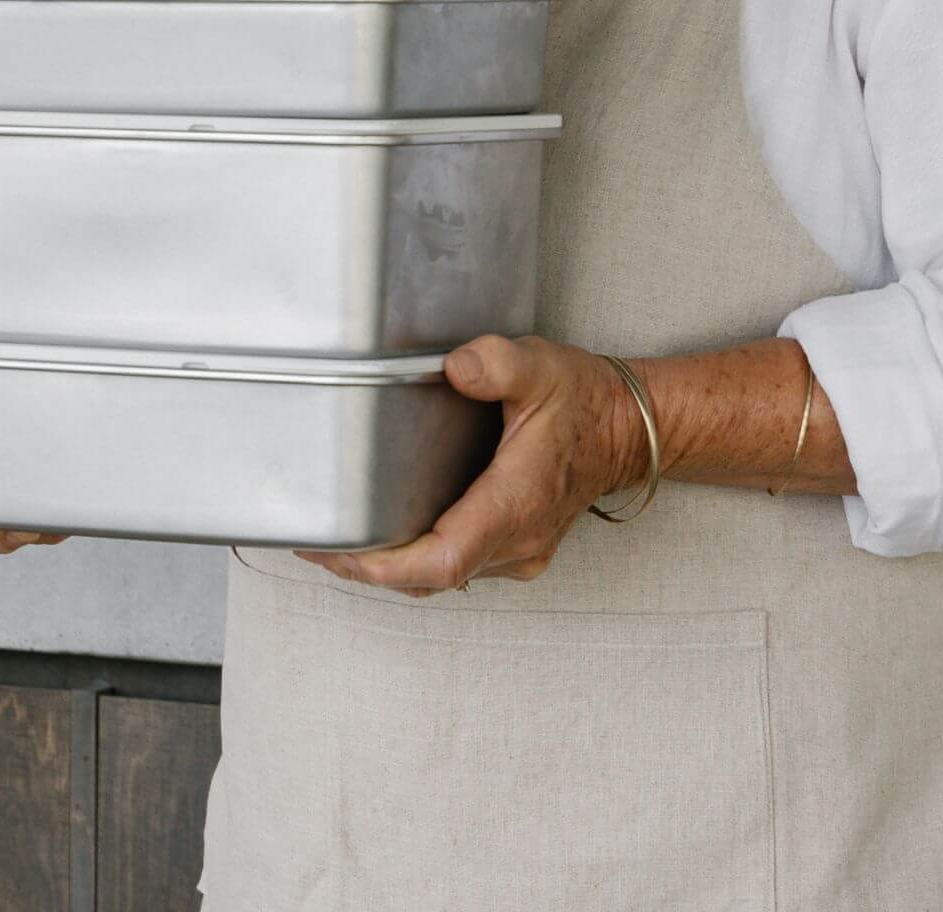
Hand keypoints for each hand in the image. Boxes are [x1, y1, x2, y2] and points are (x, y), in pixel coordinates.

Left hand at [295, 334, 641, 594]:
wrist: (628, 428)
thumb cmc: (586, 400)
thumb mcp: (542, 367)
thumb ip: (497, 363)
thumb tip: (453, 366)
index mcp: (517, 502)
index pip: (443, 560)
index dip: (385, 566)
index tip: (337, 553)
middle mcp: (518, 541)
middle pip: (430, 578)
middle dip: (368, 569)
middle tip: (314, 544)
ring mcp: (519, 552)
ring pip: (442, 579)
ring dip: (389, 568)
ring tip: (337, 542)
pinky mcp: (517, 549)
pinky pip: (458, 567)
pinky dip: (417, 559)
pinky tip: (388, 534)